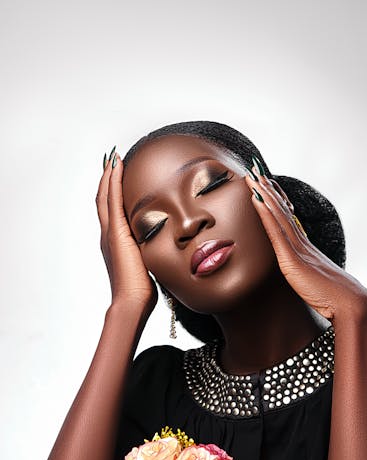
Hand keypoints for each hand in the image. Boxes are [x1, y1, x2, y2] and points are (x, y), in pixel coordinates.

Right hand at [96, 149, 157, 314]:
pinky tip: (117, 166)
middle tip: (111, 160)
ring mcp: (110, 233)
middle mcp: (109, 235)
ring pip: (105, 196)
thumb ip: (154, 254)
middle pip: (104, 200)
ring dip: (109, 175)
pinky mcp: (116, 233)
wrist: (132, 301)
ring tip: (113, 158)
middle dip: (107, 179)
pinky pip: (112, 200)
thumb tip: (169, 250)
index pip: (112, 211)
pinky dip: (113, 181)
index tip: (118, 176)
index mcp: (117, 243)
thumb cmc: (142, 291)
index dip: (113, 193)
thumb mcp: (150, 265)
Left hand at [245, 159, 366, 322]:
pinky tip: (256, 199)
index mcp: (306, 249)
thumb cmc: (335, 298)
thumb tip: (301, 277)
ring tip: (251, 175)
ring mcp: (298, 248)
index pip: (288, 218)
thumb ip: (305, 276)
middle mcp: (302, 243)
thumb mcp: (314, 284)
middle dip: (267, 189)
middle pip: (281, 209)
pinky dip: (265, 213)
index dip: (276, 200)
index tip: (266, 184)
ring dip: (263, 193)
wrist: (349, 303)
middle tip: (254, 169)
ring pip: (278, 214)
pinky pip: (276, 231)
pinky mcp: (293, 259)